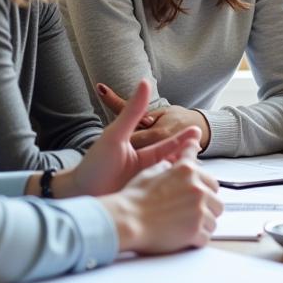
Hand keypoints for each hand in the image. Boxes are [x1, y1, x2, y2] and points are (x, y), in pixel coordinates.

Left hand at [52, 80, 201, 198]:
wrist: (79, 194)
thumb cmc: (95, 164)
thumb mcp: (116, 135)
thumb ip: (133, 111)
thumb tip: (145, 81)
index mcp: (141, 152)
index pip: (166, 143)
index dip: (181, 138)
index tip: (196, 129)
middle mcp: (145, 168)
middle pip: (172, 160)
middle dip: (188, 154)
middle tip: (203, 149)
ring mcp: (145, 185)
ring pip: (170, 177)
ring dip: (184, 172)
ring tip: (200, 170)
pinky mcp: (144, 200)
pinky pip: (163, 195)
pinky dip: (175, 191)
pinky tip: (187, 190)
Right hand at [102, 151, 222, 254]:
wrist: (127, 220)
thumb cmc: (134, 199)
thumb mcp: (150, 172)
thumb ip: (167, 167)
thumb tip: (171, 164)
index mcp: (187, 171)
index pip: (209, 176)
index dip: (206, 184)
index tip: (206, 185)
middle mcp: (197, 189)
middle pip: (216, 200)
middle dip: (207, 206)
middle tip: (195, 211)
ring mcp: (198, 210)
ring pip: (213, 219)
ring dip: (203, 224)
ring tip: (188, 226)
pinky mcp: (195, 231)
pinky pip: (206, 237)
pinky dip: (197, 239)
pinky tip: (186, 238)